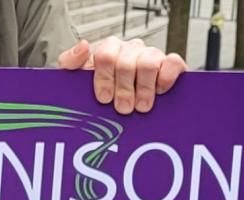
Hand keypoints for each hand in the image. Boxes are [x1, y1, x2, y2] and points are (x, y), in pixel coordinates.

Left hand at [58, 36, 186, 113]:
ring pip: (148, 63)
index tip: (104, 99)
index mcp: (110, 51)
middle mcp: (131, 50)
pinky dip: (165, 79)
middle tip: (123, 109)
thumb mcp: (79, 81)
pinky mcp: (170, 64)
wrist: (132, 110)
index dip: (104, 78)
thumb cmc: (105, 95)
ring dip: (143, 89)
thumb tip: (84, 46)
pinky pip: (172, 63)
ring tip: (141, 107)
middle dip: (124, 90)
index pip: (105, 55)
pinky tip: (159, 93)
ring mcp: (151, 56)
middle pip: (126, 62)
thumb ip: (70, 63)